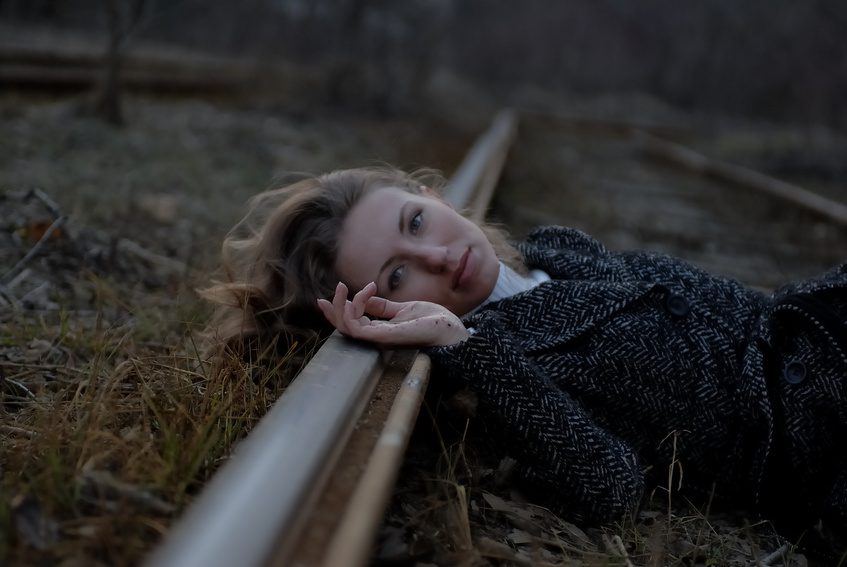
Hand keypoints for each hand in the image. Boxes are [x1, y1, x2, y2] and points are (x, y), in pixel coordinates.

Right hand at [317, 282, 468, 346]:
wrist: (452, 330)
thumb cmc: (434, 321)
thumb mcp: (404, 308)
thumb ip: (384, 306)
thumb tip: (366, 297)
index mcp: (381, 331)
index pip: (353, 323)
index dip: (339, 310)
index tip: (342, 288)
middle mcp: (378, 337)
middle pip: (344, 328)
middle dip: (332, 312)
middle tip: (326, 295)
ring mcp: (380, 338)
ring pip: (347, 328)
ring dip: (340, 308)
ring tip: (342, 289)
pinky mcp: (385, 337)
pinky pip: (358, 327)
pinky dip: (353, 311)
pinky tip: (356, 297)